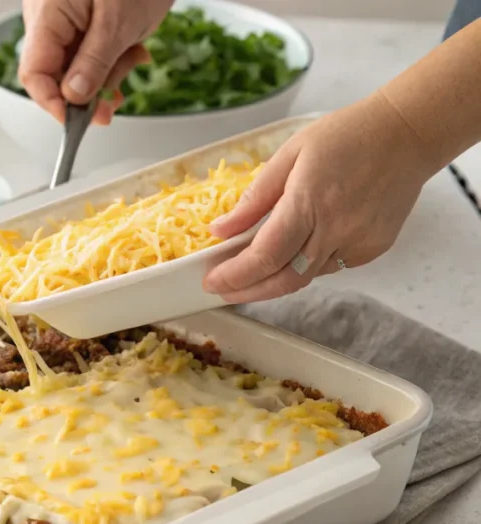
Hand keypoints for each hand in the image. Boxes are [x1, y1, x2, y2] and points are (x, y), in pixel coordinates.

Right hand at [19, 0, 172, 124]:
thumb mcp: (120, 22)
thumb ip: (94, 63)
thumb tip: (73, 100)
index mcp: (47, 14)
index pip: (35, 75)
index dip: (53, 104)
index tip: (77, 123)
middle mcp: (48, 16)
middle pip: (54, 73)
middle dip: (86, 91)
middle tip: (114, 103)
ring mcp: (64, 16)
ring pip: (74, 65)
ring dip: (106, 73)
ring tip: (133, 58)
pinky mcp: (81, 17)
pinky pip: (87, 49)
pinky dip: (110, 58)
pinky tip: (131, 50)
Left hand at [202, 93, 437, 303]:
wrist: (409, 133)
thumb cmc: (348, 135)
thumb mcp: (290, 155)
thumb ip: (255, 198)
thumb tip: (221, 231)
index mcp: (310, 201)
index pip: (265, 255)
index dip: (235, 275)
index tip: (212, 281)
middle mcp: (336, 228)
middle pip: (285, 280)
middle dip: (248, 291)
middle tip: (223, 290)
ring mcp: (359, 242)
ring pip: (307, 277)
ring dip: (275, 281)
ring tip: (250, 274)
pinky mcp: (374, 248)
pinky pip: (331, 267)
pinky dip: (306, 265)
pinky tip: (295, 252)